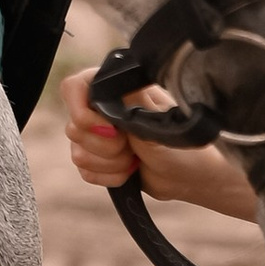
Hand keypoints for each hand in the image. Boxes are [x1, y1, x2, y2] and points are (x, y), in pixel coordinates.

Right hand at [57, 69, 252, 212]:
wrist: (192, 177)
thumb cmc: (182, 144)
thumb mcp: (157, 122)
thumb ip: (127, 104)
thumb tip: (106, 90)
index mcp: (115, 89)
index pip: (73, 88)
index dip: (83, 112)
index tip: (111, 130)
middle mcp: (101, 110)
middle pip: (74, 128)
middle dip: (106, 146)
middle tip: (133, 147)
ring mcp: (97, 136)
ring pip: (78, 153)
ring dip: (111, 164)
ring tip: (136, 160)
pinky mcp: (99, 160)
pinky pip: (85, 172)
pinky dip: (109, 177)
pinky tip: (130, 171)